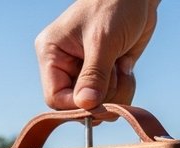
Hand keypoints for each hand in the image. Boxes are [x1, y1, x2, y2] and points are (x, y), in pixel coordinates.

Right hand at [35, 0, 159, 109]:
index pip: (55, 97)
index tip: (99, 103)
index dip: (76, 106)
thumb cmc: (114, 6)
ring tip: (121, 67)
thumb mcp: (102, 40)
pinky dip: (125, 88)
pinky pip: (115, 99)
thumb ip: (94, 75)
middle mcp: (66, 67)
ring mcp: (87, 73)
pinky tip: (126, 67)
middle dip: (101, 97)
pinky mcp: (107, 76)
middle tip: (116, 75)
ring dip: (117, 93)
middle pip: (78, 105)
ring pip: (99, 106)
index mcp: (52, 54)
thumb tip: (86, 105)